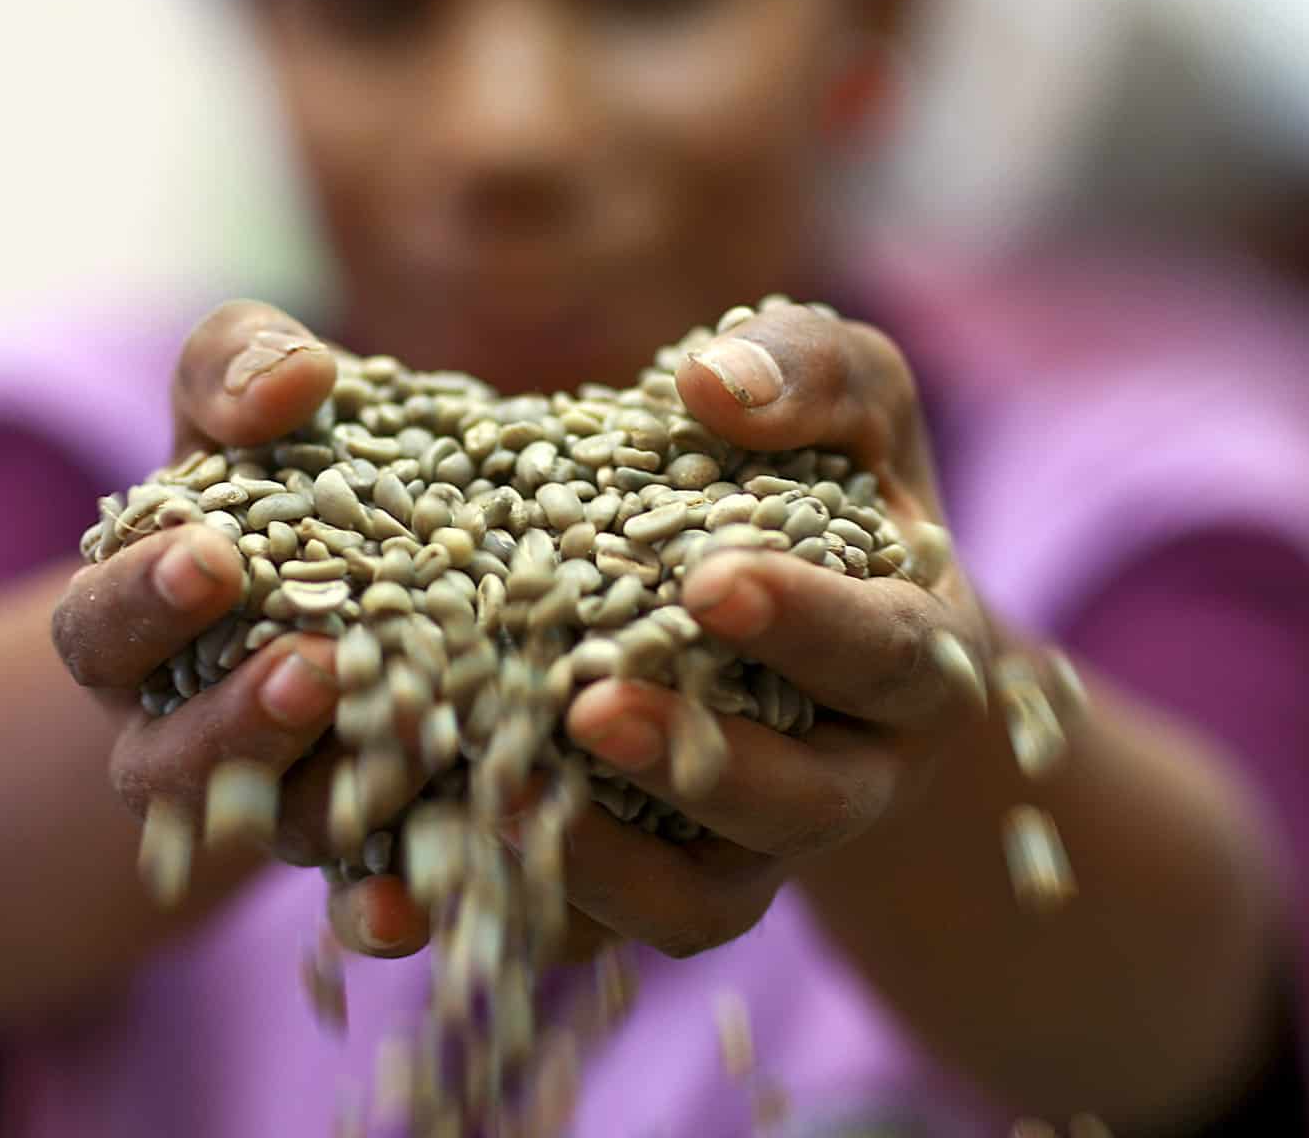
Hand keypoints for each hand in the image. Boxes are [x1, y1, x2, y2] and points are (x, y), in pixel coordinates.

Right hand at [50, 301, 429, 944]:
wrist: (347, 575)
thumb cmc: (271, 472)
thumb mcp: (237, 405)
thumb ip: (237, 367)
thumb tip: (292, 380)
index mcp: (134, 624)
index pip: (105, 625)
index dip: (146, 597)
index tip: (211, 555)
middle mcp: (183, 728)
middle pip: (174, 751)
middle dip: (236, 715)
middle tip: (309, 668)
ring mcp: (270, 797)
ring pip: (277, 823)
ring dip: (324, 795)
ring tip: (400, 750)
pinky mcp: (359, 846)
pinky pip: (355, 896)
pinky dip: (378, 905)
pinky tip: (411, 907)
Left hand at [531, 301, 998, 956]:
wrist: (799, 614)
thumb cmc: (835, 481)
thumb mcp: (855, 399)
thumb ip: (812, 371)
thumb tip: (712, 382)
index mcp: (913, 664)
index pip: (884, 655)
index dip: (809, 627)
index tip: (713, 582)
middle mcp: (847, 777)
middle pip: (797, 803)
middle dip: (699, 761)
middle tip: (592, 708)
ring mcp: (752, 851)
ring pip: (695, 900)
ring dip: (602, 871)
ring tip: (500, 799)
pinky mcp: (655, 890)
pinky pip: (591, 938)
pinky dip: (500, 920)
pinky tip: (395, 892)